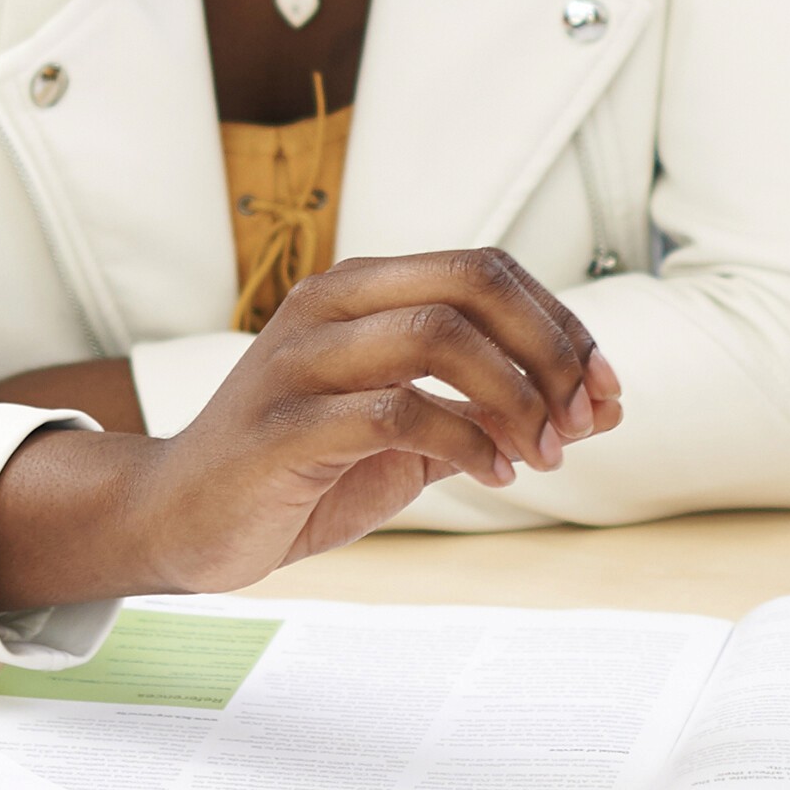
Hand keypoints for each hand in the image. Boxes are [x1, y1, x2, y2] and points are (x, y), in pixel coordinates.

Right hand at [0, 251, 622, 613]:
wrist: (182, 521)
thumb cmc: (302, 470)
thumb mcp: (413, 436)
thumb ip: (493, 414)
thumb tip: (606, 408)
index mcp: (362, 289)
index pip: (487, 269)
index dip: (562, 324)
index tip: (604, 393)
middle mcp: (331, 306)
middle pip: (473, 282)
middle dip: (551, 349)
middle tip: (581, 420)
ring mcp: (301, 360)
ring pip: (439, 335)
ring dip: (515, 399)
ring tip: (540, 457)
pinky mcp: (284, 426)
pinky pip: (397, 413)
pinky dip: (465, 443)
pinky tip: (492, 477)